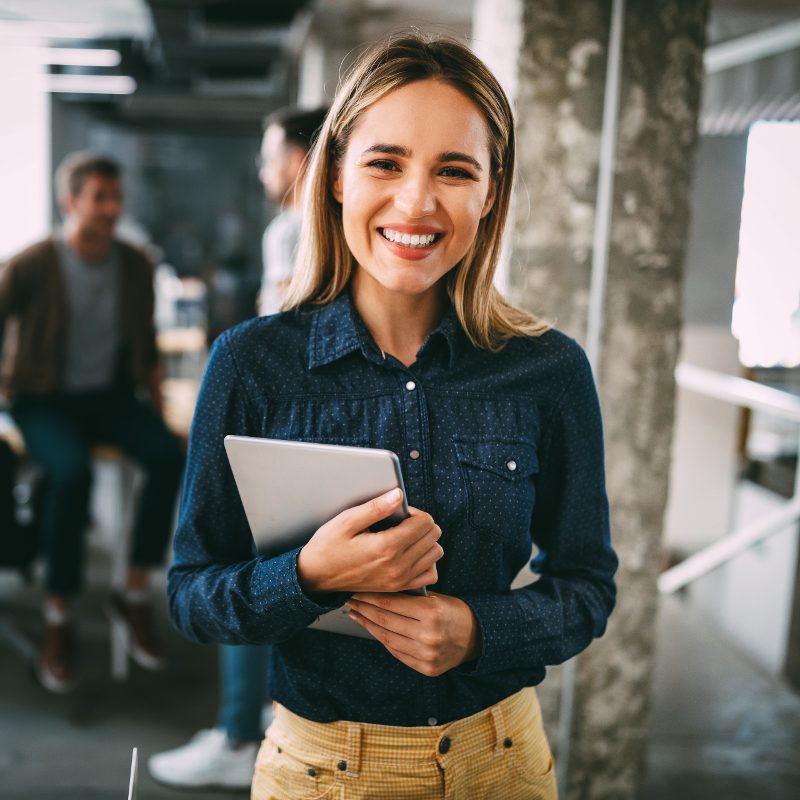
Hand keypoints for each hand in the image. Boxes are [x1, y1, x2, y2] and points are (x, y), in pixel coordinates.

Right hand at [296, 489, 442, 594]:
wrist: (316, 576)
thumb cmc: (328, 546)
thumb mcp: (347, 521)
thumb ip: (376, 508)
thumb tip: (399, 495)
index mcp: (386, 547)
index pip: (424, 523)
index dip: (415, 512)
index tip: (400, 512)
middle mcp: (397, 566)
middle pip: (433, 536)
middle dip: (422, 524)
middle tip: (403, 522)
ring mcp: (399, 579)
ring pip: (435, 554)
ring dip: (426, 541)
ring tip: (407, 536)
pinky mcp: (398, 587)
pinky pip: (429, 574)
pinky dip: (426, 562)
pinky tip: (412, 554)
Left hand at [346, 592, 479, 675]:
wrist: (477, 638)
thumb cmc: (454, 612)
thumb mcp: (436, 597)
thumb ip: (410, 598)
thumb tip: (378, 592)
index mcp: (432, 612)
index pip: (392, 603)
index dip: (371, 597)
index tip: (357, 590)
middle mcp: (428, 635)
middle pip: (386, 621)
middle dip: (365, 609)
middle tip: (351, 600)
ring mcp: (426, 654)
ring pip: (387, 638)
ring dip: (368, 625)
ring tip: (357, 615)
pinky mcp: (425, 668)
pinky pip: (397, 652)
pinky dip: (382, 639)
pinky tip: (373, 629)